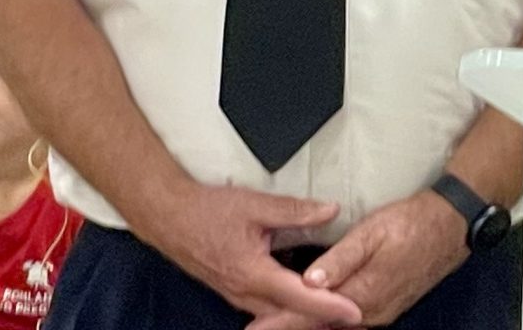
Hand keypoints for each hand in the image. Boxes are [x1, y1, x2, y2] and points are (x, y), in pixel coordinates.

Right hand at [133, 183, 360, 328]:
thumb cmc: (208, 210)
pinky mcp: (233, 292)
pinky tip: (302, 304)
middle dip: (322, 318)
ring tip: (334, 313)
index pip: (299, 296)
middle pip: (290, 314)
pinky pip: (265, 309)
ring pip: (276, 315)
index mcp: (253, 273)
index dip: (329, 305)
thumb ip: (295, 210)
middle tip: (354, 314)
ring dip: (305, 316)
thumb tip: (330, 210)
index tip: (354, 312)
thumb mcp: (256, 205)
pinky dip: (287, 310)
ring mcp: (236, 296)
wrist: (168, 217)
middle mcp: (244, 292)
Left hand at [261, 190, 466, 329]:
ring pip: (335, 326)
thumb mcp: (372, 233)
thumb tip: (310, 281)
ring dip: (307, 325)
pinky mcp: (388, 306)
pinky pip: (350, 321)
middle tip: (258, 329)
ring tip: (279, 324)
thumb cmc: (411, 224)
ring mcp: (382, 312)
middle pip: (321, 325)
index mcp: (363, 294)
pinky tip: (317, 318)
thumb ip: (340, 258)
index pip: (311, 314)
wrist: (451, 226)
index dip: (281, 322)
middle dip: (289, 327)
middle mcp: (371, 311)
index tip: (255, 329)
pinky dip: (328, 322)